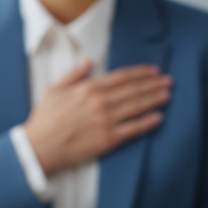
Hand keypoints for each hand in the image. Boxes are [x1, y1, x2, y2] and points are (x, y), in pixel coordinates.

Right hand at [23, 60, 171, 174]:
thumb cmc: (44, 120)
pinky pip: (133, 129)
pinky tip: (158, 117)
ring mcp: (105, 121)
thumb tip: (88, 60)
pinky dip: (148, 122)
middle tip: (169, 81)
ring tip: (167, 95)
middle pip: (134, 90)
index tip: (153, 71)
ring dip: (155, 99)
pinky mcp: (108, 139)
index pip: (122, 77)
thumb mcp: (54, 90)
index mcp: (88, 88)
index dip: (140, 73)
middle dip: (154, 84)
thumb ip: (74, 74)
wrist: (39, 148)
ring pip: (137, 106)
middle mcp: (100, 102)